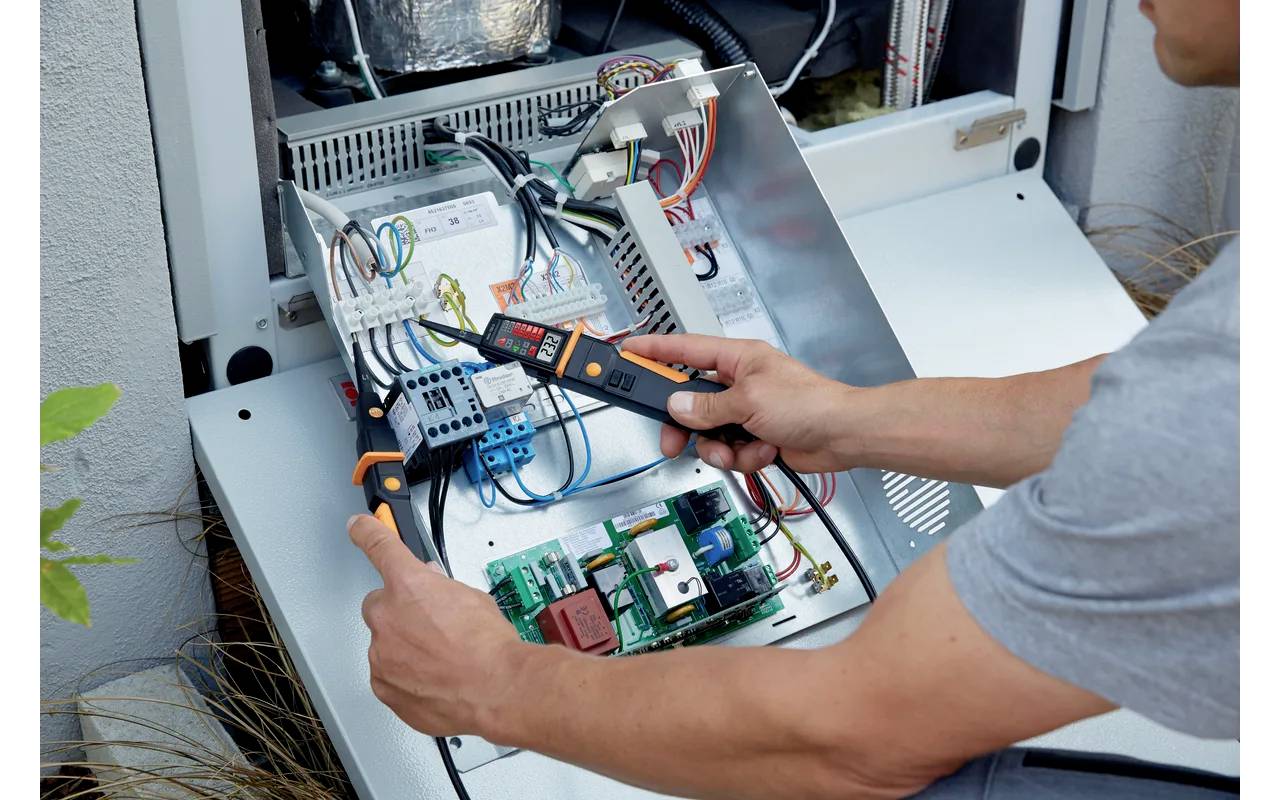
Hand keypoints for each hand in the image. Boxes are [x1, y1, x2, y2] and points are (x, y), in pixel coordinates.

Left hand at [348, 513, 522, 735]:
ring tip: (442, 659)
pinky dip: (406, 676)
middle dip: (399, 611)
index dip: (367, 532)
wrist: (496, 689)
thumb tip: (435, 590)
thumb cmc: (488, 646)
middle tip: (430, 624)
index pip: (379, 546)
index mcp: (409, 584)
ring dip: (405, 647)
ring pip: (385, 643)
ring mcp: (381, 654)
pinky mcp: (384, 687)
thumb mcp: (472, 598)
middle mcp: (386, 616)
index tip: (359, 527)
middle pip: (379, 605)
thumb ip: (442, 589)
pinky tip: (435, 678)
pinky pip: (388, 675)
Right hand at [622, 334, 861, 472]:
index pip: (685, 349)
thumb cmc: (809, 404)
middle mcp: (739, 383)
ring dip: (721, 447)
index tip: (628, 352)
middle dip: (686, 426)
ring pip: (708, 433)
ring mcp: (747, 412)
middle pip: (691, 402)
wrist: (842, 436)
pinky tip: (764, 452)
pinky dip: (744, 456)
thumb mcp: (749, 400)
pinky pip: (730, 450)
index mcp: (737, 359)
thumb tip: (677, 407)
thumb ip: (707, 406)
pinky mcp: (755, 437)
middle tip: (672, 440)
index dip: (654, 351)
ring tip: (740, 449)